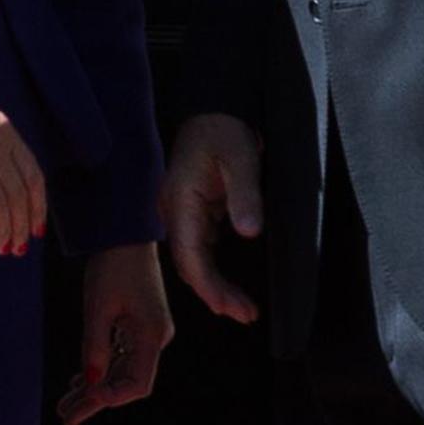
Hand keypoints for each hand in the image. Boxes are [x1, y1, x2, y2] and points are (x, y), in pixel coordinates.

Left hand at [57, 242, 173, 424]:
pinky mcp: (138, 324)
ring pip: (122, 370)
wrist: (125, 229)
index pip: (137, 384)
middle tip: (65, 417)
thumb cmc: (113, 264)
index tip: (83, 404)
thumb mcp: (98, 305)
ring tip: (65, 404)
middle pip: (127, 382)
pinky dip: (100, 368)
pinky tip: (78, 382)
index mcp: (152, 334)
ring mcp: (148, 331)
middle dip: (96, 400)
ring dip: (95, 387)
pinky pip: (121, 355)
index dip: (109, 399)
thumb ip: (95, 345)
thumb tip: (90, 382)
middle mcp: (155, 337)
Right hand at [158, 113, 263, 323]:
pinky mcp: (194, 213)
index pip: (188, 253)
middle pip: (188, 264)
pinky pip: (200, 250)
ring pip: (193, 261)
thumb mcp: (241, 157)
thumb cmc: (224, 129)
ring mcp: (182, 212)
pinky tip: (231, 287)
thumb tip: (248, 233)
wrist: (214, 110)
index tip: (229, 306)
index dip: (208, 285)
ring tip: (244, 309)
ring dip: (215, 287)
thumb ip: (245, 194)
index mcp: (180, 198)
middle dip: (214, 294)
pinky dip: (214, 272)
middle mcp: (175, 210)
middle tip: (246, 314)